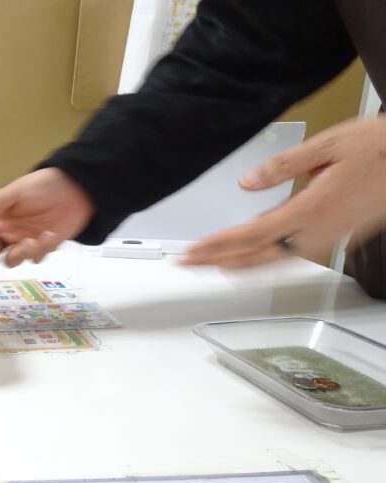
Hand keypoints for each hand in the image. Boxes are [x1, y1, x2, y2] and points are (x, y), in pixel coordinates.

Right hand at [0, 168, 95, 265]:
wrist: (78, 189)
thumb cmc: (46, 184)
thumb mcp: (17, 191)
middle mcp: (9, 231)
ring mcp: (25, 240)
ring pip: (12, 260)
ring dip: (19, 254)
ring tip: (31, 241)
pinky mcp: (43, 246)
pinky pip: (36, 257)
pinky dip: (41, 249)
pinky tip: (49, 234)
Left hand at [184, 115, 385, 268]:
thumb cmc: (379, 148)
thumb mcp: (328, 144)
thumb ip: (283, 165)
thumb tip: (247, 182)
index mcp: (311, 209)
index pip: (252, 235)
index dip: (218, 246)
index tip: (192, 251)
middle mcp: (317, 231)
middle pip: (257, 257)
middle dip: (218, 261)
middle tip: (187, 263)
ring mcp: (326, 238)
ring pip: (273, 261)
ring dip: (239, 265)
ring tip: (210, 265)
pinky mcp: (334, 237)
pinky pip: (290, 255)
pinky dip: (263, 261)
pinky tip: (250, 258)